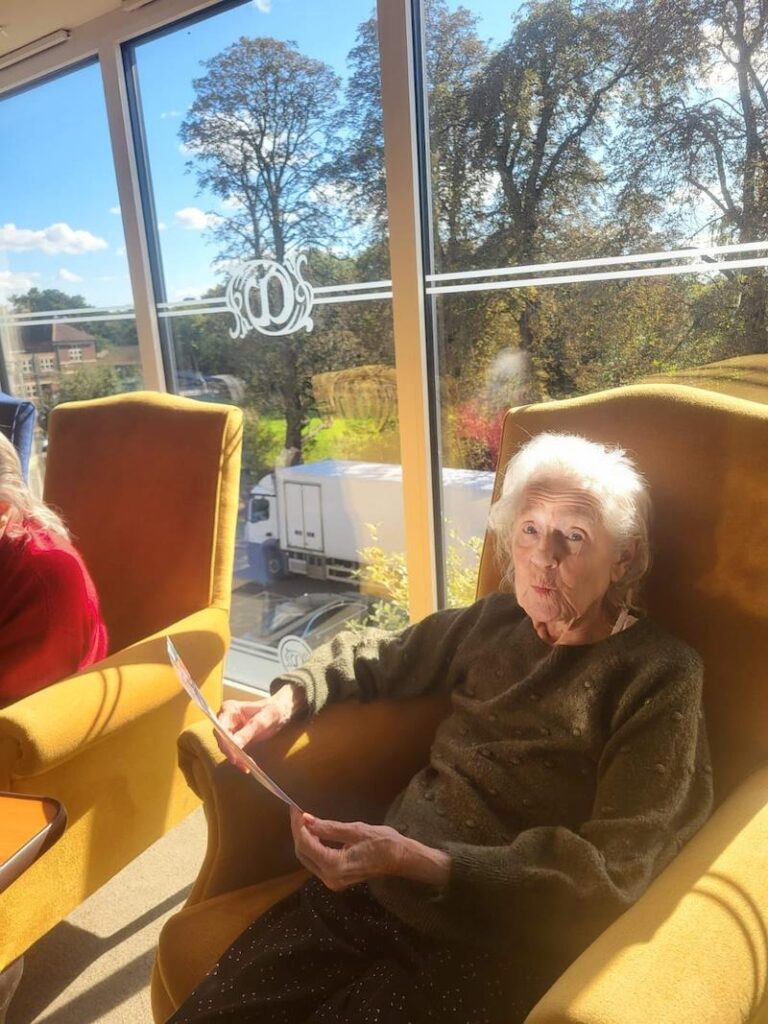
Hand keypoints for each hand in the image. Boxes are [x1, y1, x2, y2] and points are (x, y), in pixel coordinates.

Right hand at [216, 685, 299, 768]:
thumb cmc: (272, 710)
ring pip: (226, 747)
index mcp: (229, 709)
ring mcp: (229, 729)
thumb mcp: (262, 721)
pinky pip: (233, 751)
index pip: (221, 728)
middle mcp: (226, 719)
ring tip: (247, 767)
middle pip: (221, 739)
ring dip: (236, 758)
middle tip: (242, 764)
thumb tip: (234, 745)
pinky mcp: (235, 738)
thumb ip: (247, 732)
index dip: (225, 743)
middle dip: (231, 753)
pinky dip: (239, 759)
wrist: (280, 712)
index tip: (233, 756)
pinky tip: (247, 766)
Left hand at [290, 809, 449, 890]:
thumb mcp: (355, 830)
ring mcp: (332, 880)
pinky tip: (315, 832)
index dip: (298, 826)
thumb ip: (328, 827)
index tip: (295, 809)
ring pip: (308, 858)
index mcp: (334, 866)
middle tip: (298, 812)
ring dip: (304, 839)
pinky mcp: (336, 878)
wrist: (401, 859)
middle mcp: (330, 878)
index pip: (306, 845)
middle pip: (303, 853)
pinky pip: (317, 861)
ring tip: (304, 819)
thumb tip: (306, 819)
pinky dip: (313, 846)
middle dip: (298, 832)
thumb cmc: (383, 842)